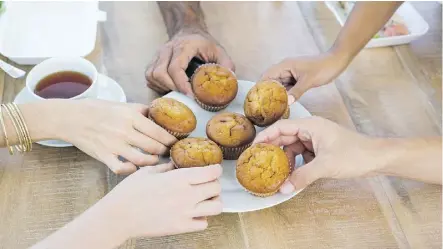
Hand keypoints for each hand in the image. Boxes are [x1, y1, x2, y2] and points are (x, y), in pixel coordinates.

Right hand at [51, 99, 176, 173]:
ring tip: (156, 160)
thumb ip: (141, 110)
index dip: (171, 140)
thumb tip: (160, 113)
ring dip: (153, 162)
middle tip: (169, 153)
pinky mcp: (103, 156)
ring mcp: (113, 145)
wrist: (71, 118)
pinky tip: (136, 167)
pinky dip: (131, 170)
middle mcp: (123, 131)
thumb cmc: (98, 110)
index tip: (176, 143)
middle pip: (154, 147)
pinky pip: (122, 169)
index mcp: (130, 116)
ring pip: (142, 160)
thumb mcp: (122, 105)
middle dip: (165, 152)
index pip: (158, 132)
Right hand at [100, 163, 222, 238]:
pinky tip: (193, 213)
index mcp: (180, 178)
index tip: (212, 169)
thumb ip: (167, 167)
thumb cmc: (130, 192)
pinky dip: (202, 218)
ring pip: (217, 207)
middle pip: (216, 188)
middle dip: (214, 184)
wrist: (119, 217)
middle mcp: (187, 195)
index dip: (215, 169)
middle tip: (207, 183)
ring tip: (204, 199)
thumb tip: (177, 163)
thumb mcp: (148, 171)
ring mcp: (186, 213)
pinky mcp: (182, 227)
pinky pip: (204, 223)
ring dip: (213, 201)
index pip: (211, 172)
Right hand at [146, 30, 233, 95]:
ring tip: (177, 94)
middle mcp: (167, 49)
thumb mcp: (219, 51)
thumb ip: (226, 66)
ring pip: (151, 76)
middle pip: (159, 73)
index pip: (175, 67)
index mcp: (184, 46)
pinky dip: (158, 87)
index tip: (191, 96)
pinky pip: (149, 78)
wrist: (188, 31)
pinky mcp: (153, 62)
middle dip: (172, 89)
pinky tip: (170, 89)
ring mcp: (157, 55)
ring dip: (163, 88)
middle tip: (185, 98)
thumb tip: (228, 84)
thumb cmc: (204, 44)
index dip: (181, 84)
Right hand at [253, 117, 385, 192]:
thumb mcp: (325, 166)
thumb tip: (282, 189)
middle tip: (258, 162)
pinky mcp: (320, 150)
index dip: (265, 136)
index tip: (253, 148)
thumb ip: (302, 177)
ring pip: (293, 148)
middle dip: (272, 149)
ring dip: (285, 160)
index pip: (281, 127)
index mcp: (311, 125)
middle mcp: (311, 130)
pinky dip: (296, 164)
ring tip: (274, 172)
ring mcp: (316, 140)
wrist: (377, 159)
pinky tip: (291, 175)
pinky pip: (302, 156)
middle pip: (285, 137)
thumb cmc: (355, 154)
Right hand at [260, 52, 349, 102]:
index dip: (260, 87)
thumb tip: (287, 103)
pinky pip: (286, 87)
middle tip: (262, 107)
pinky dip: (284, 95)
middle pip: (270, 81)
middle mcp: (285, 69)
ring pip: (278, 85)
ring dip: (275, 95)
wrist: (336, 62)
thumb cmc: (323, 68)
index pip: (266, 76)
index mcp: (284, 66)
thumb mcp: (309, 81)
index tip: (256, 99)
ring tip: (270, 108)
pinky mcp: (296, 79)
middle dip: (266, 93)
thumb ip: (296, 92)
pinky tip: (282, 104)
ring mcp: (290, 74)